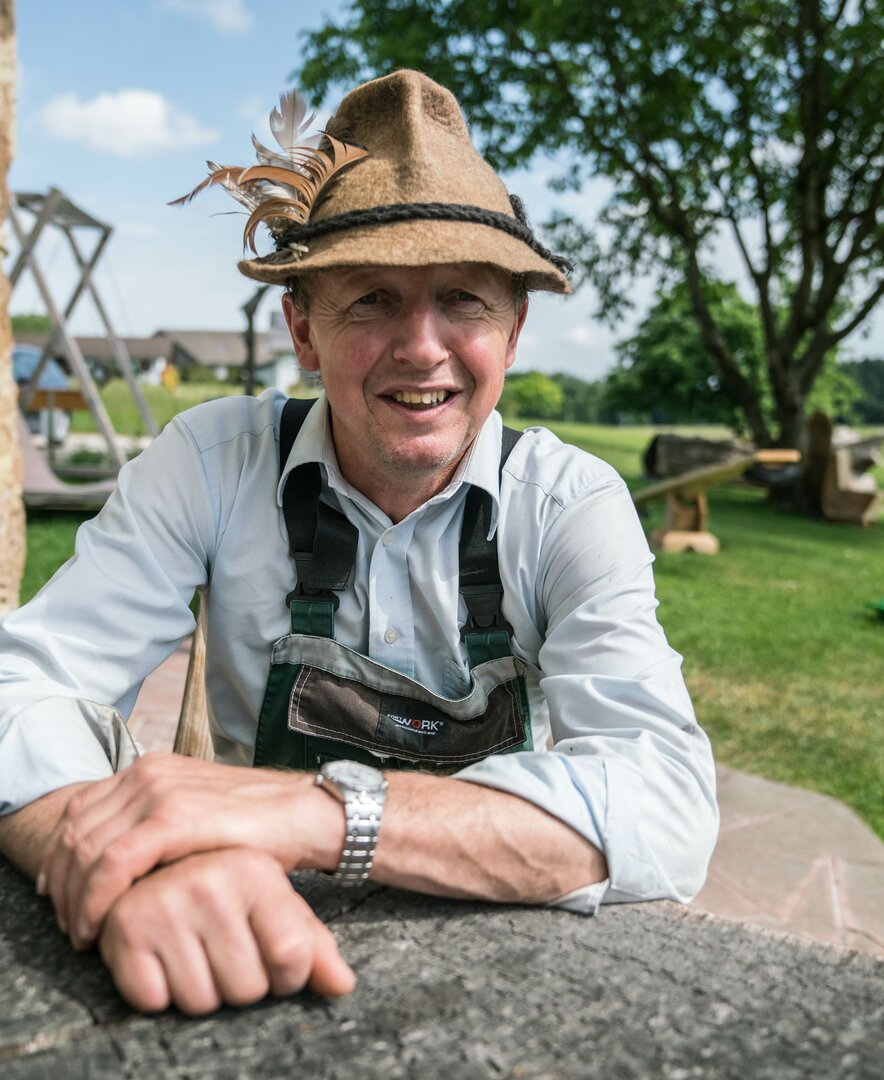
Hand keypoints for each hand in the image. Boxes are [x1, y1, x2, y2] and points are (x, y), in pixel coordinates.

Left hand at [38, 753, 342, 948]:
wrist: (307, 816)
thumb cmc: (257, 827)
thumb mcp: (196, 816)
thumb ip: (153, 827)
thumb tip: (113, 862)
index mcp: (150, 768)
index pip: (78, 812)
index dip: (58, 860)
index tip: (60, 899)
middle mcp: (149, 772)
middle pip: (74, 832)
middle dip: (62, 885)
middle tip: (69, 925)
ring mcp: (161, 790)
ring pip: (85, 850)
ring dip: (74, 898)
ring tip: (82, 933)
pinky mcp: (175, 817)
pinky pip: (113, 863)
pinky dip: (96, 899)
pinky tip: (98, 925)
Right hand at [98, 847, 354, 1014]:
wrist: (162, 851)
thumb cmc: (230, 887)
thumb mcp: (279, 903)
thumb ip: (315, 946)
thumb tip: (342, 986)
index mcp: (254, 870)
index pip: (292, 957)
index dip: (288, 976)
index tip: (276, 962)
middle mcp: (210, 879)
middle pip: (247, 988)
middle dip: (239, 985)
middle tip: (224, 951)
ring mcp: (164, 899)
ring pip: (199, 1001)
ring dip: (197, 991)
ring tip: (192, 952)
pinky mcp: (122, 925)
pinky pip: (152, 999)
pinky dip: (155, 993)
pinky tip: (159, 959)